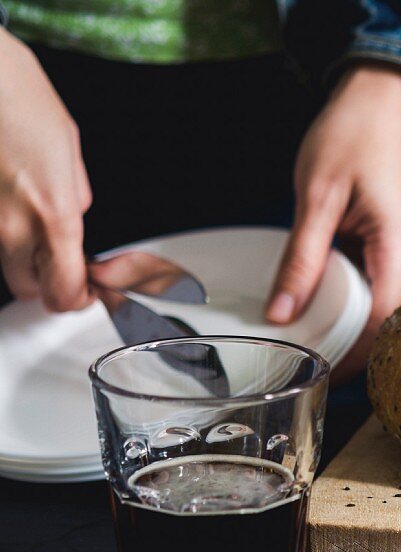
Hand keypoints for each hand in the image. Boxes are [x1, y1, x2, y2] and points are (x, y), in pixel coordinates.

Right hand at [0, 27, 92, 310]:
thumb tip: (74, 219)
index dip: (80, 298)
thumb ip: (74, 196)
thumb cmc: (20, 100)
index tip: (88, 290)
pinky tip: (11, 205)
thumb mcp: (69, 152)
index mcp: (56, 215)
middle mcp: (13, 226)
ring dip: (23, 262)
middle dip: (49, 285)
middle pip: (32, 289)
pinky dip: (2, 234)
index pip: (67, 289)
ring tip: (36, 236)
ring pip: (6, 267)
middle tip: (61, 268)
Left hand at [267, 62, 400, 380]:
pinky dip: (349, 310)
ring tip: (301, 341)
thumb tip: (282, 314)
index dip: (345, 357)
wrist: (380, 104)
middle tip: (293, 364)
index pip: (378, 328)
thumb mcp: (317, 197)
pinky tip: (318, 311)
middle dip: (342, 352)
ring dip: (345, 332)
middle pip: (384, 332)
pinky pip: (377, 299)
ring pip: (381, 320)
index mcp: (400, 252)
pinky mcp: (398, 259)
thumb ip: (301, 260)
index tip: (304, 371)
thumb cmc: (353, 137)